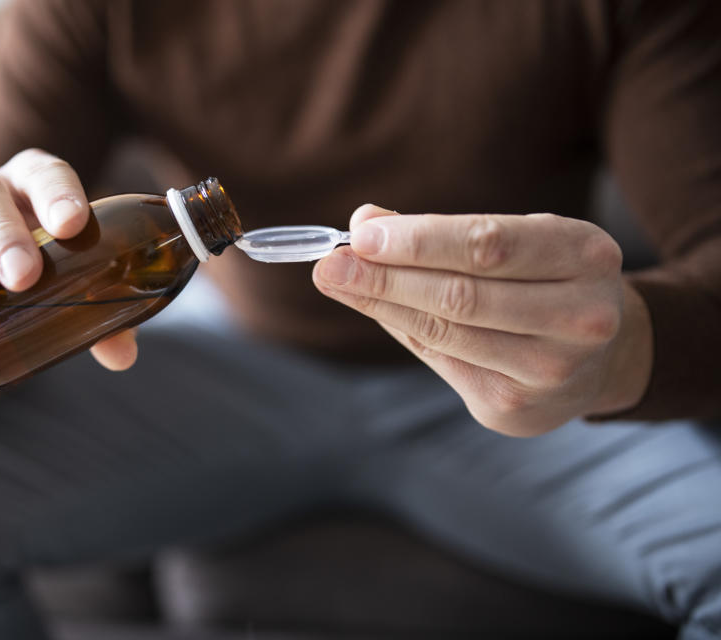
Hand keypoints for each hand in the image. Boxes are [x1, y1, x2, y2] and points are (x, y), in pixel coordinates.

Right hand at [0, 148, 137, 373]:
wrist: (4, 293)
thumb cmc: (56, 274)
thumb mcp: (84, 286)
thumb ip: (107, 315)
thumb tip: (122, 354)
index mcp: (34, 185)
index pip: (43, 173)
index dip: (57, 193)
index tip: (73, 224)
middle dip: (3, 233)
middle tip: (24, 276)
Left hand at [313, 205, 652, 435]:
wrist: (603, 356)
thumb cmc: (546, 281)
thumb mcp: (516, 241)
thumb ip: (442, 235)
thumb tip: (363, 220)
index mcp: (585, 256)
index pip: (487, 245)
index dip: (419, 241)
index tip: (360, 234)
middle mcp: (581, 316)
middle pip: (462, 296)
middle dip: (386, 277)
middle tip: (329, 263)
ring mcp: (552, 370)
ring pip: (447, 332)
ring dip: (382, 304)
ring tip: (336, 280)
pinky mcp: (519, 408)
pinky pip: (444, 361)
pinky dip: (404, 331)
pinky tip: (376, 309)